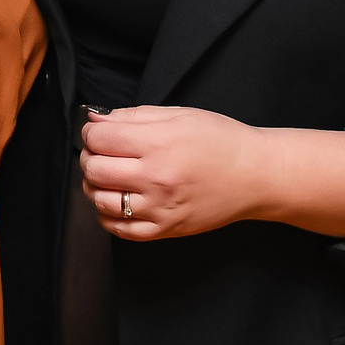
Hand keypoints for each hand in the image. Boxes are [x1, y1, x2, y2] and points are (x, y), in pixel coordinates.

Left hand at [80, 108, 344, 241]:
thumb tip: (96, 119)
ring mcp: (159, 208)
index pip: (100, 139)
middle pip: (95, 170)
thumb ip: (134, 116)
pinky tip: (118, 201)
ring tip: (109, 177)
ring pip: (100, 202)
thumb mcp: (179, 115)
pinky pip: (119, 229)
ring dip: (94, 187)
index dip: (90, 133)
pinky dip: (108, 215)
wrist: (255, 176)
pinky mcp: (165, 230)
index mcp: (159, 143)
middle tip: (101, 153)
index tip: (97, 133)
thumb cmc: (221, 141)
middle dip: (89, 158)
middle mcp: (156, 178)